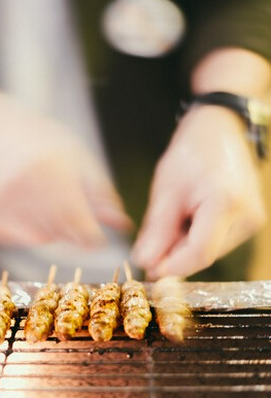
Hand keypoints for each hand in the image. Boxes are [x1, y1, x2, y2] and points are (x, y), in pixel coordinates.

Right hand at [0, 84, 131, 246]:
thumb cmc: (34, 138)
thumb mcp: (75, 154)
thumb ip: (100, 192)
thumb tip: (124, 224)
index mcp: (50, 173)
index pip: (81, 230)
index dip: (91, 237)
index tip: (94, 236)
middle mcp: (21, 193)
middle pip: (62, 236)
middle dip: (70, 227)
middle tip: (60, 199)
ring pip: (39, 238)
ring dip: (47, 225)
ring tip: (35, 192)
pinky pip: (12, 237)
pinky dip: (19, 226)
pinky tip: (15, 199)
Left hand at [131, 104, 266, 277]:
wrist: (221, 129)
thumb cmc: (192, 152)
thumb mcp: (166, 190)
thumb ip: (157, 230)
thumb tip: (145, 263)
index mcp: (226, 203)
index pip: (199, 253)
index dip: (172, 267)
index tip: (148, 268)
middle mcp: (247, 217)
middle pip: (205, 255)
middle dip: (175, 255)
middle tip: (151, 244)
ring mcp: (252, 221)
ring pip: (211, 251)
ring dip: (185, 246)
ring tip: (172, 219)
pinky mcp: (250, 222)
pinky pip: (218, 241)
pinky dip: (197, 237)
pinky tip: (186, 218)